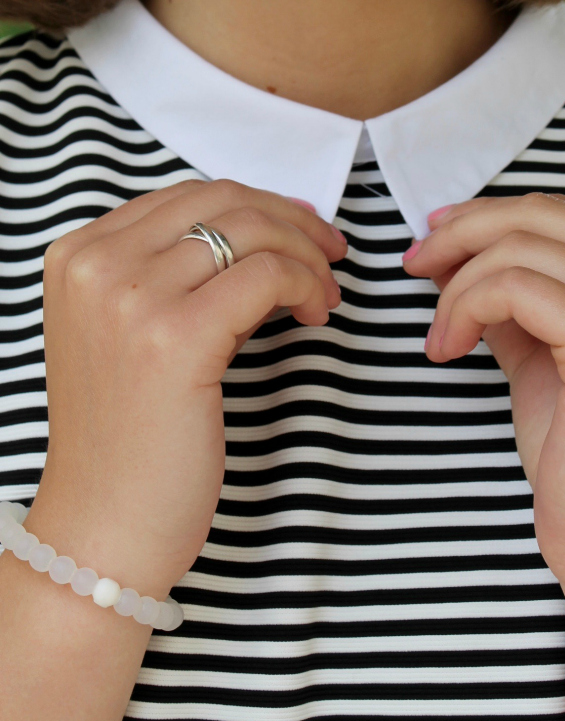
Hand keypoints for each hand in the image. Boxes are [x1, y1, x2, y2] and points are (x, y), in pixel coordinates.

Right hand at [33, 179, 346, 592]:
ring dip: (306, 253)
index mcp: (78, 254)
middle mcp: (96, 264)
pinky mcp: (175, 337)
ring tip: (325, 292)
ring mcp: (130, 297)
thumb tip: (260, 234)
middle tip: (330, 252)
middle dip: (291, 219)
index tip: (299, 230)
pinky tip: (316, 314)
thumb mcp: (126, 332)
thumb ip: (170, 275)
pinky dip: (307, 284)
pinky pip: (268, 275)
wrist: (103, 527)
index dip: (257, 206)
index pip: (188, 194)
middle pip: (222, 200)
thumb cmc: (127, 438)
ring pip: (251, 231)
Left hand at [403, 192, 564, 599]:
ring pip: (518, 249)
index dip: (485, 217)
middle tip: (415, 265)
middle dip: (460, 234)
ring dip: (456, 286)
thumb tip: (453, 243)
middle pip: (538, 215)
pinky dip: (464, 308)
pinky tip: (449, 349)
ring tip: (440, 335)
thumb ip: (513, 289)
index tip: (435, 239)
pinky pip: (514, 287)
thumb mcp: (542, 344)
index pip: (558, 211)